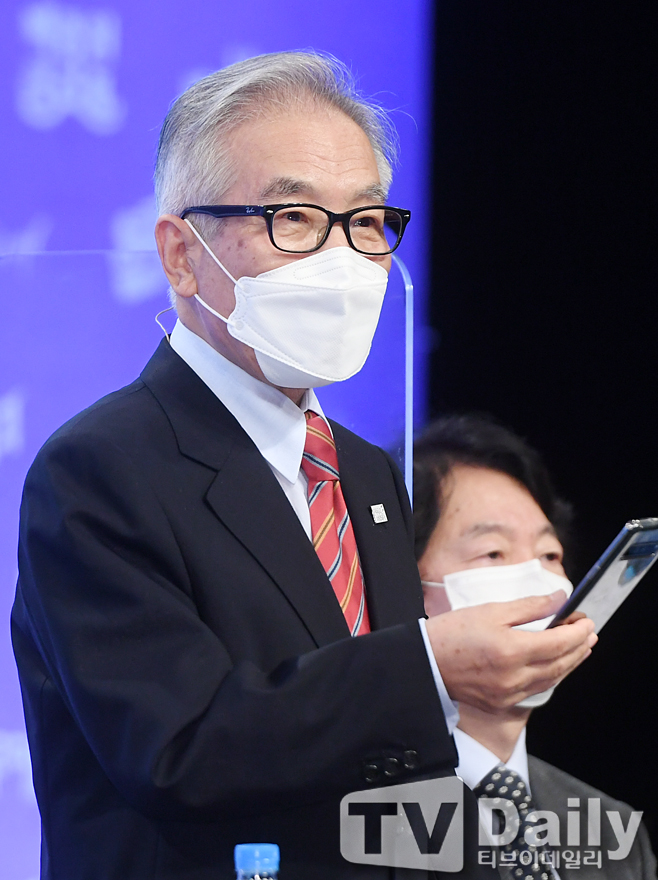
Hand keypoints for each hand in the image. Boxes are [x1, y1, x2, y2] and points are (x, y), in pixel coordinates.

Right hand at [425, 591, 596, 711]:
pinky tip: (555, 666)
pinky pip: (536, 690)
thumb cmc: (452, 632)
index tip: (587, 621)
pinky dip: (551, 676)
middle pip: (560, 663)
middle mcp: (514, 676)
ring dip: (569, 663)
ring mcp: (508, 693)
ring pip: (551, 679)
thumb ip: (529, 606)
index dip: (578, 632)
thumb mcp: (491, 610)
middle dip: (579, 648)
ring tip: (580, 649)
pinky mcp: (501, 702)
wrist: (424, 662)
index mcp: (511, 650)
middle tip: (590, 634)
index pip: (559, 642)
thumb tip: (559, 600)